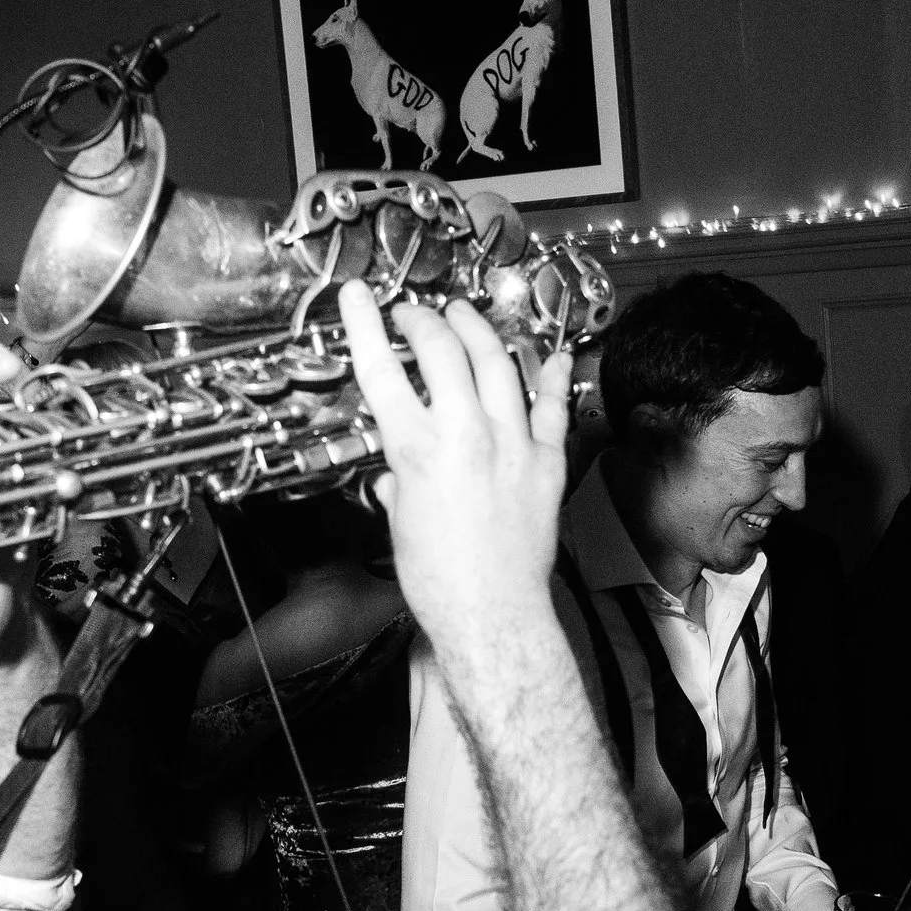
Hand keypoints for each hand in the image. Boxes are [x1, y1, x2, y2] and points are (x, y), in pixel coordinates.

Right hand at [335, 284, 569, 687]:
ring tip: (466, 317)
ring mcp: (512, 443)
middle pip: (444, 350)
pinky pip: (553, 406)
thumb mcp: (400, 521)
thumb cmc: (437, 579)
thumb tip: (394, 475)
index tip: (358, 295)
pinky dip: (553, 376)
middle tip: (416, 313)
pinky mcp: (547, 461)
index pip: (382, 370)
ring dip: (479, 331)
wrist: (491, 614)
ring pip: (498, 362)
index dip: (366, 324)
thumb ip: (396, 484)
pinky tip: (553, 354)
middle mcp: (466, 434)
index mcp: (416, 449)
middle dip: (426, 320)